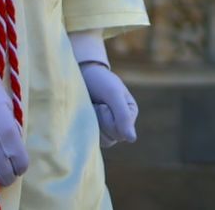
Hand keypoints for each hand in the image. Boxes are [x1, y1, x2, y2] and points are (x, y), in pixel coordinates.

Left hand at [69, 31, 138, 147]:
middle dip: (100, 122)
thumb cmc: (99, 81)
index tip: (104, 103)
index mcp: (131, 113)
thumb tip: (132, 140)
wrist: (81, 74)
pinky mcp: (95, 129)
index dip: (109, 120)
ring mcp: (107, 127)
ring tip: (91, 108)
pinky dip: (85, 127)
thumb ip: (123, 116)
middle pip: (112, 138)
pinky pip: (91, 139)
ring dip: (92, 124)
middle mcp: (121, 122)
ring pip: (101, 140)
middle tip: (96, 105)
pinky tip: (84, 114)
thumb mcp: (113, 94)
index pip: (122, 132)